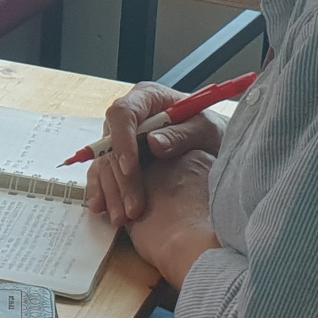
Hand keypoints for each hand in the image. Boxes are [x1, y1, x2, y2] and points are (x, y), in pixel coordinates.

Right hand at [84, 85, 220, 288]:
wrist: (215, 145)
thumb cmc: (211, 131)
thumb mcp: (206, 129)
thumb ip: (182, 134)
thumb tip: (153, 142)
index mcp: (146, 98)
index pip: (122, 113)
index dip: (122, 141)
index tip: (130, 169)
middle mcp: (128, 117)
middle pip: (110, 144)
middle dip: (120, 179)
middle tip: (133, 208)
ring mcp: (120, 138)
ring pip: (105, 164)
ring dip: (111, 192)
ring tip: (123, 219)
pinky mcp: (118, 158)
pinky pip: (102, 174)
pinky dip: (102, 192)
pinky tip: (104, 209)